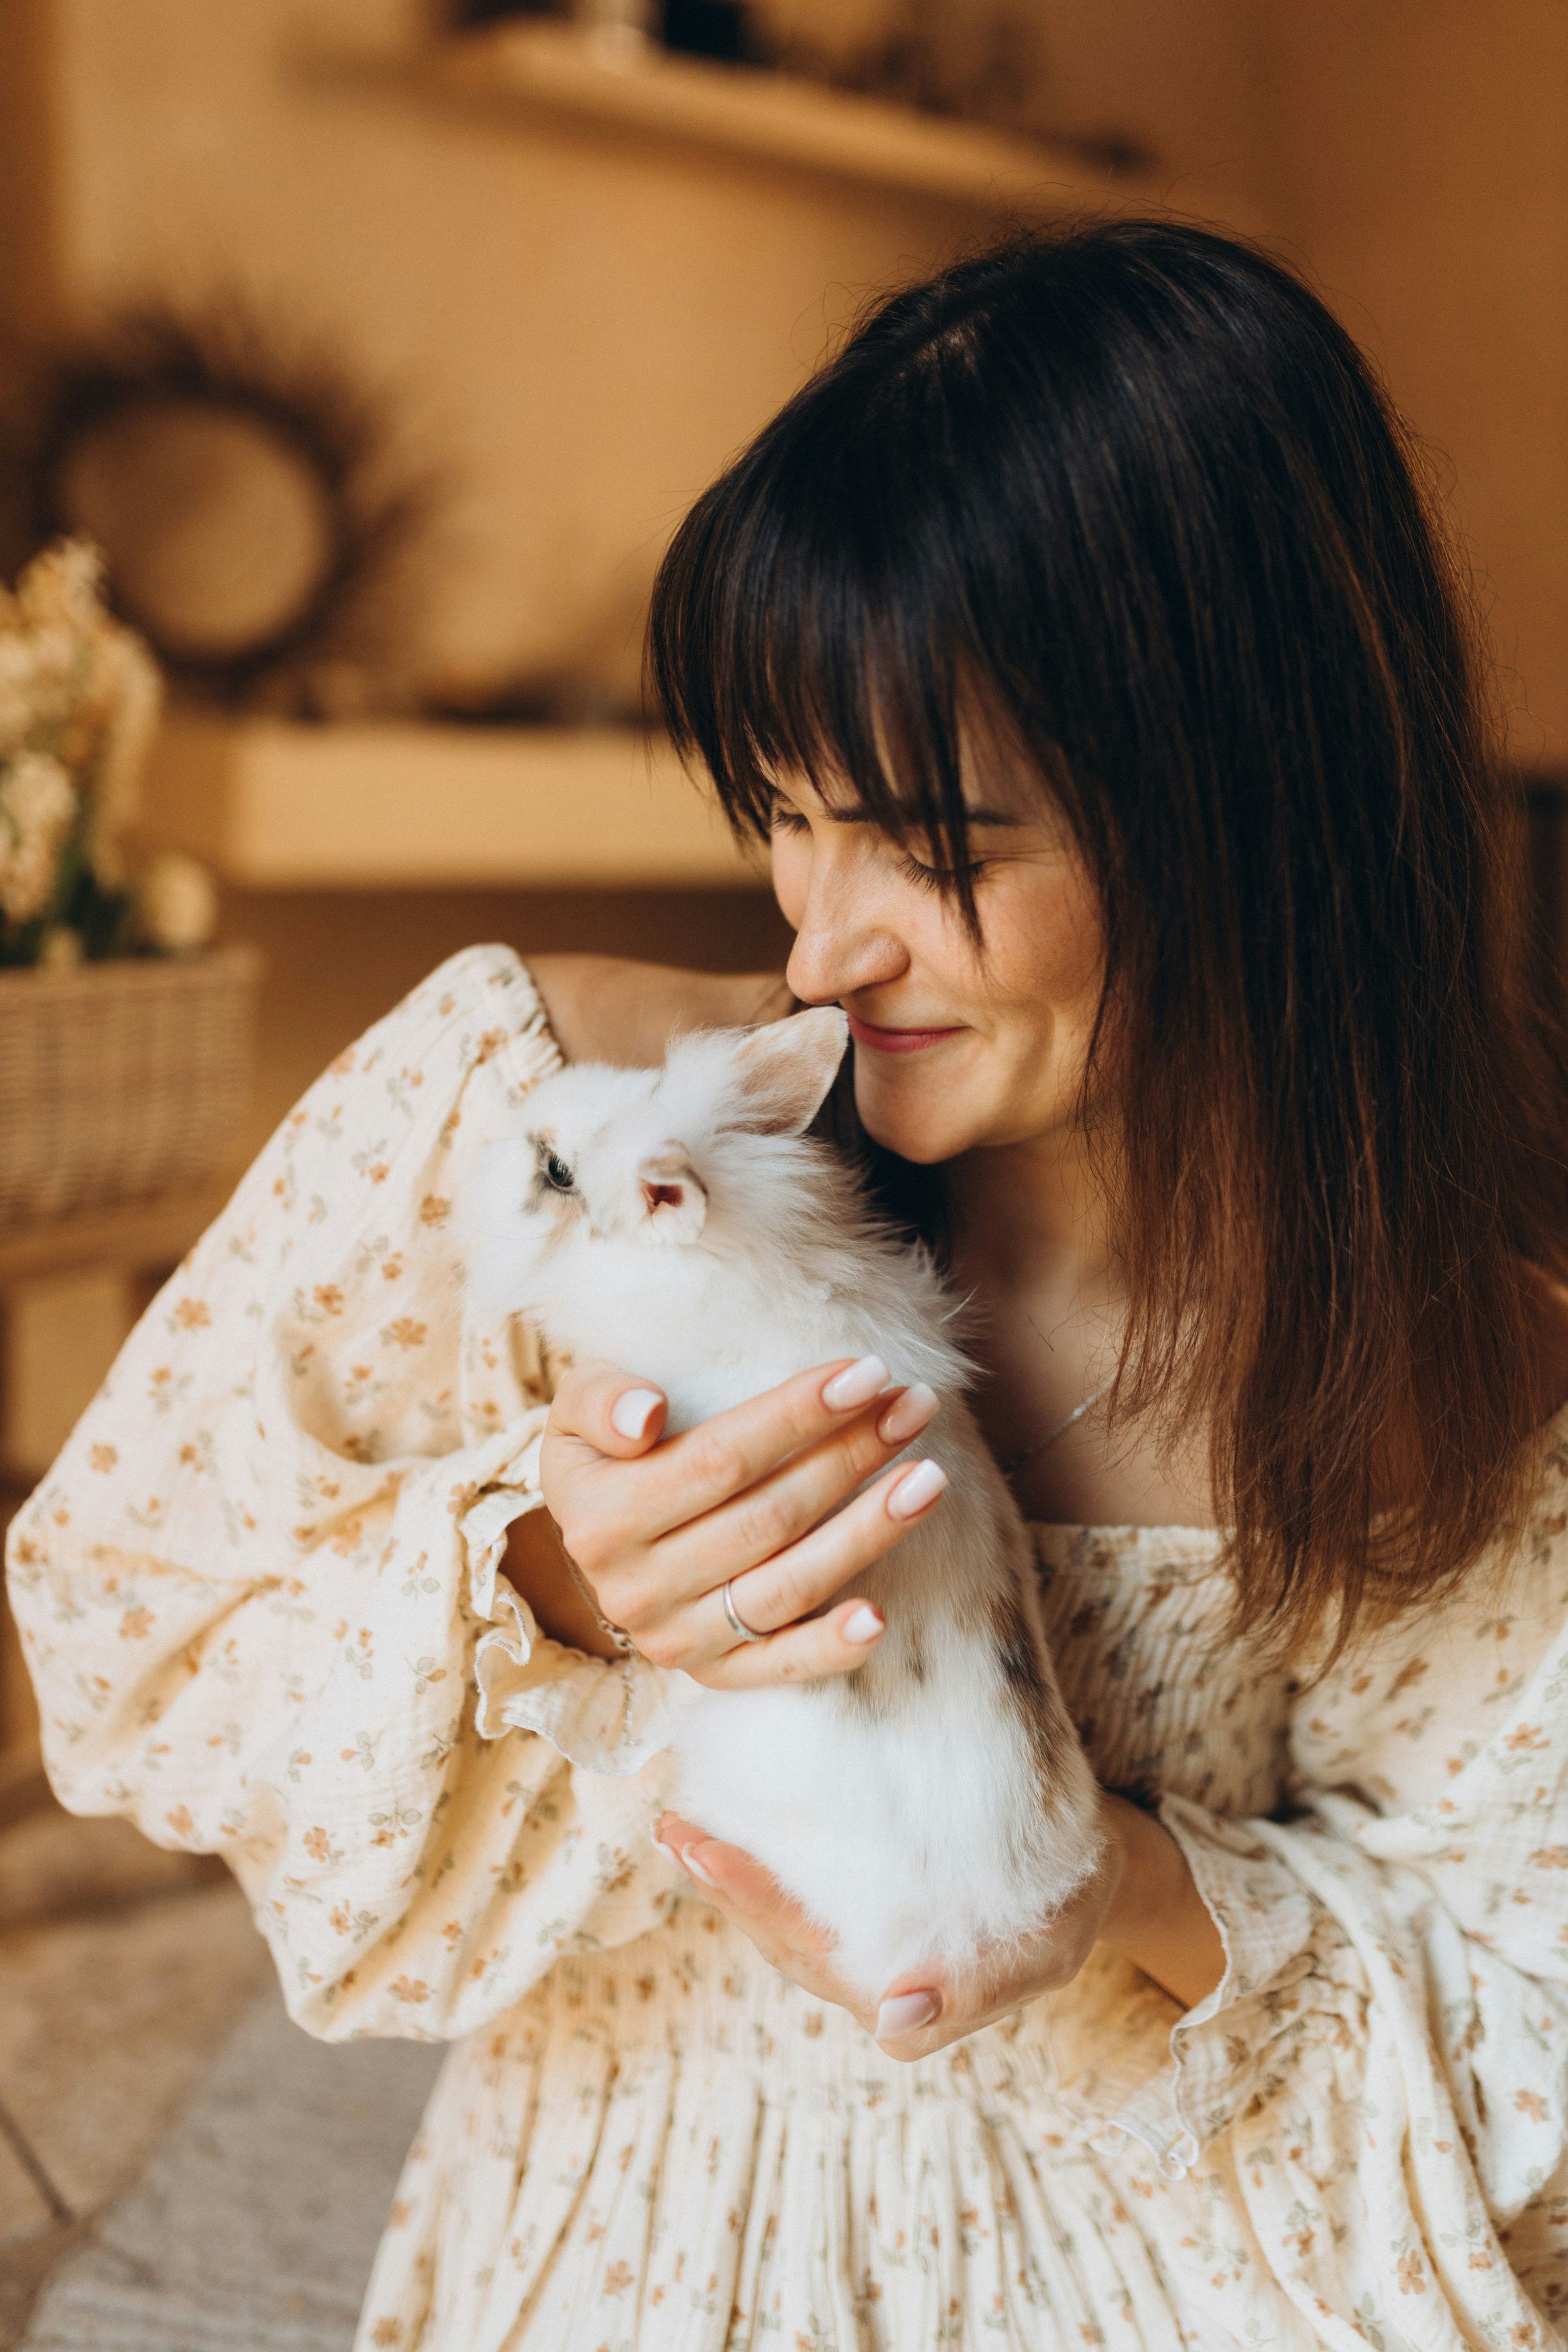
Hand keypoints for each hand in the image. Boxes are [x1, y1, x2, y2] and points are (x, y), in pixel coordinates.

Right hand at [532, 1355, 946, 1686]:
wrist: (594, 1538)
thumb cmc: (604, 1455)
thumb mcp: (576, 1409)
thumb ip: (601, 1399)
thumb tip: (645, 1414)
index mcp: (601, 1517)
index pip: (721, 1460)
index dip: (797, 1415)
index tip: (866, 1373)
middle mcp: (636, 1588)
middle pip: (769, 1518)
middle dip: (851, 1456)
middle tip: (914, 1407)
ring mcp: (677, 1638)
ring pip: (788, 1586)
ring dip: (867, 1532)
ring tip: (929, 1479)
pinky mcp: (713, 1673)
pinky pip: (780, 1666)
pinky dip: (832, 1647)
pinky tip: (881, 1615)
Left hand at [653, 1790, 1224, 2053]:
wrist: (1088, 1865)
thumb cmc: (1069, 1903)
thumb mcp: (1052, 1946)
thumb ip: (981, 1988)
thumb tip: (893, 2016)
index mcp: (902, 1997)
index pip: (809, 1953)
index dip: (753, 1905)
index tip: (707, 1851)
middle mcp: (869, 1977)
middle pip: (777, 1936)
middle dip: (722, 1884)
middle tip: (672, 1826)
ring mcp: (861, 1942)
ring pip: (777, 1916)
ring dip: (726, 1870)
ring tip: (679, 1818)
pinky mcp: (861, 1902)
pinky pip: (797, 1887)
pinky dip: (757, 1854)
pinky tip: (725, 1814)